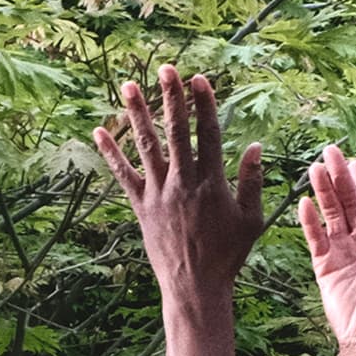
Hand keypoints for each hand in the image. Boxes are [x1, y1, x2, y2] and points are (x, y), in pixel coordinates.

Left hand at [94, 67, 264, 309]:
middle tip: (166, 68)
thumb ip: (252, 181)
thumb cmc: (228, 255)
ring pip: (147, 146)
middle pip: (176, 132)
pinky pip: (124, 175)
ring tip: (129, 86)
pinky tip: (99, 131)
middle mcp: (183, 183)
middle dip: (171, 98)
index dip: (204, 104)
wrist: (195, 287)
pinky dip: (111, 153)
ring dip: (138, 114)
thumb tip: (255, 146)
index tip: (199, 79)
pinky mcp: (141, 207)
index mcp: (212, 183)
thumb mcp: (251, 219)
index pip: (208, 134)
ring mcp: (159, 194)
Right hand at [297, 145, 355, 348]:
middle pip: (348, 202)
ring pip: (330, 215)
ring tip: (315, 168)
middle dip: (339, 178)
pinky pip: (315, 238)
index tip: (354, 160)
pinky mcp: (324, 266)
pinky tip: (304, 202)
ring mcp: (341, 252)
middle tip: (330, 151)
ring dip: (323, 192)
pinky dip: (309, 221)